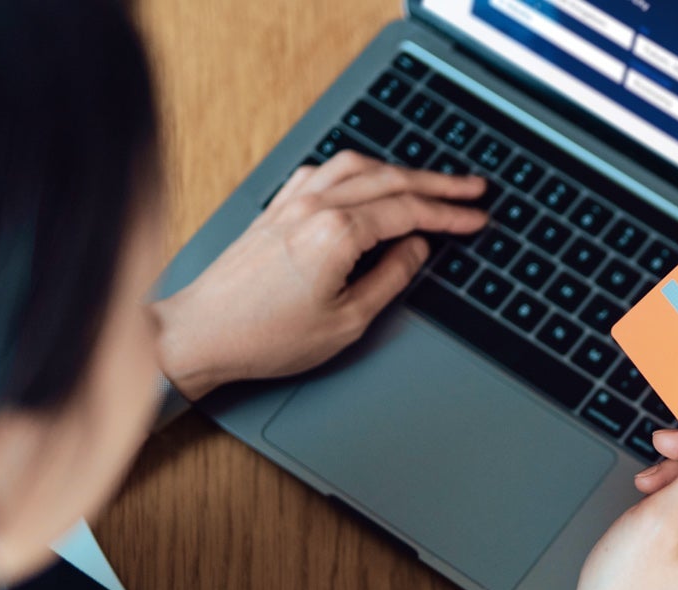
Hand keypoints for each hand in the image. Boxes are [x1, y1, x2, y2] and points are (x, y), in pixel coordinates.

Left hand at [154, 151, 487, 399]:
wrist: (201, 332)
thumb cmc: (265, 336)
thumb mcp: (346, 322)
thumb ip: (389, 279)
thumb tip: (415, 250)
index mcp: (336, 233)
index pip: (408, 212)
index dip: (449, 214)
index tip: (476, 218)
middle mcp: (314, 206)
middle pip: (389, 179)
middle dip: (437, 183)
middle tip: (471, 189)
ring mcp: (291, 202)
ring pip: (357, 166)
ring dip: (398, 170)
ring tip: (427, 183)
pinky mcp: (276, 207)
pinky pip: (325, 172)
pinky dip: (356, 171)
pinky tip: (366, 182)